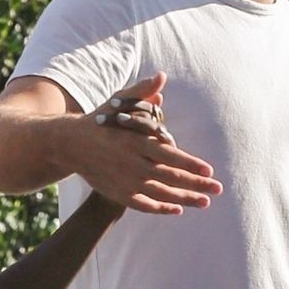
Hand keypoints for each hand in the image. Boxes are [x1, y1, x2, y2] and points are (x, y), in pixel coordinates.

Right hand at [77, 72, 222, 214]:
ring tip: (205, 203)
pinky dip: (160, 208)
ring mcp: (125, 181)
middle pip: (170, 177)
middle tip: (218, 189)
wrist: (71, 144)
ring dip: (184, 199)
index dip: (190, 164)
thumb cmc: (101, 120)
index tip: (209, 170)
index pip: (169, 155)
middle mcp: (132, 163)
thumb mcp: (120, 101)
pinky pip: (143, 204)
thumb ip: (142, 92)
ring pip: (160, 193)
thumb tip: (162, 78)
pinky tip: (177, 209)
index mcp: (136, 141)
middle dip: (196, 185)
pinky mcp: (118, 193)